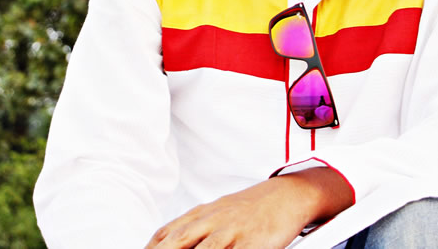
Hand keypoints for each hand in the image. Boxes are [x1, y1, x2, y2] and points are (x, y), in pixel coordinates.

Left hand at [144, 167, 352, 248]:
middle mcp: (211, 222)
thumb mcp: (214, 214)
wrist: (286, 195)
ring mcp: (232, 232)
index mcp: (199, 215)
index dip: (151, 248)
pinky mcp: (253, 242)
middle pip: (178, 242)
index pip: (165, 235)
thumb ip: (189, 231)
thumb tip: (161, 243)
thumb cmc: (247, 210)